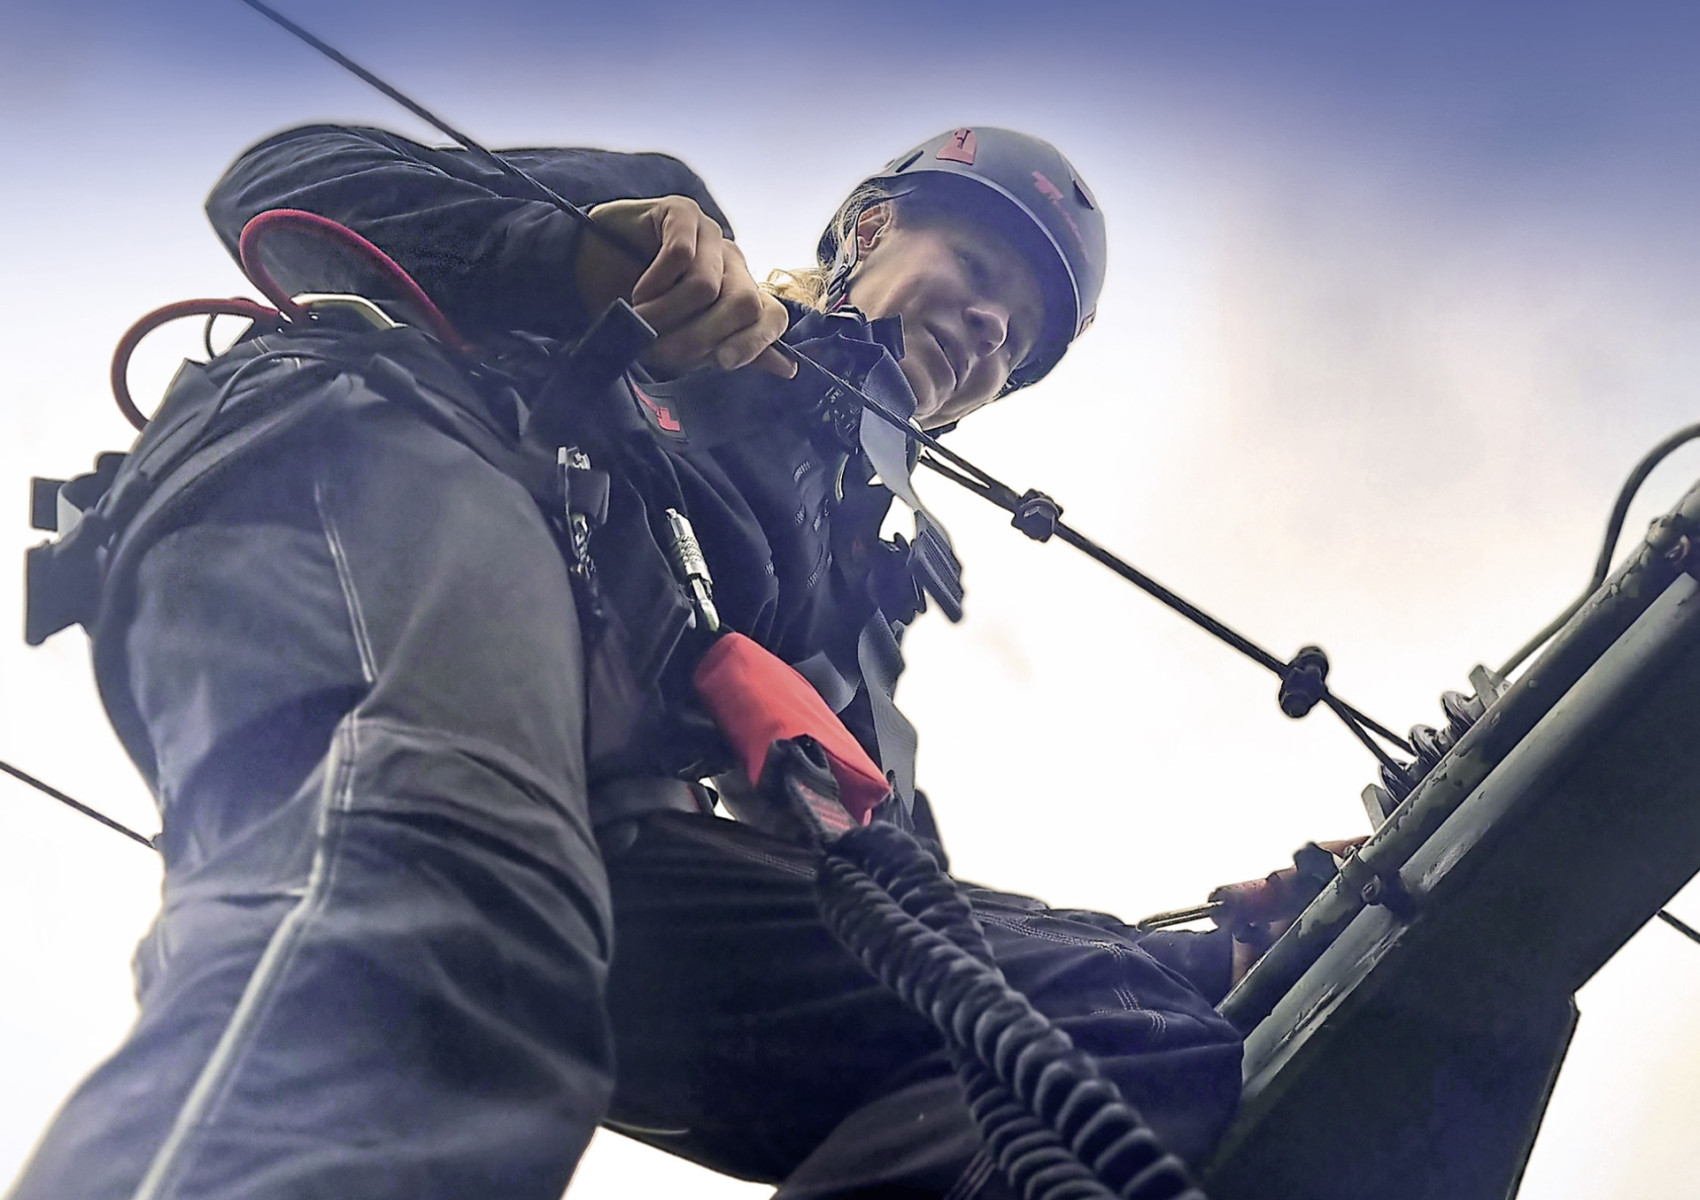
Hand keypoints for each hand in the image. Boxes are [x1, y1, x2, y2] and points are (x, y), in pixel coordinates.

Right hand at [576, 195, 796, 378]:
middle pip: (743, 304)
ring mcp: (710, 234)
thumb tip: (788, 369)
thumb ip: (730, 350)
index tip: (721, 363)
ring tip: (641, 316)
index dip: (755, 343)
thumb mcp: (683, 340)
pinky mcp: (683, 212)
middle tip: (661, 350)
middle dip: (699, 336)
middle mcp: (733, 262)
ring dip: (666, 313)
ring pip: (707, 286)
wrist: (586, 270)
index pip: (773, 316)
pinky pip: (682, 255)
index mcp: (740, 293)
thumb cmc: (637, 306)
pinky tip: (637, 290)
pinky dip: (655, 283)